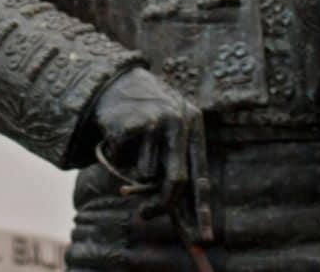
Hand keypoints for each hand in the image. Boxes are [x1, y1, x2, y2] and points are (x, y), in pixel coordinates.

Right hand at [93, 67, 206, 221]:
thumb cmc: (146, 117)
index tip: (205, 237)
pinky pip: (122, 162)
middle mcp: (179, 120)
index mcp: (194, 124)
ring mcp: (155, 121)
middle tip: (144, 214)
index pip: (201, 175)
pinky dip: (115, 157)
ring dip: (132, 170)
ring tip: (131, 146)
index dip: (202, 209)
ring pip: (144, 174)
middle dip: (160, 204)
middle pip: (175, 181)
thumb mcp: (168, 136)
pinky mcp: (131, 123)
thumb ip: (174, 166)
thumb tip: (180, 214)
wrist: (115, 82)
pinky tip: (118, 136)